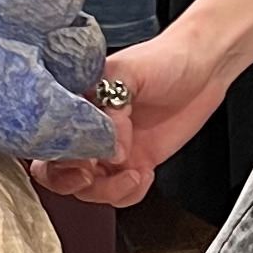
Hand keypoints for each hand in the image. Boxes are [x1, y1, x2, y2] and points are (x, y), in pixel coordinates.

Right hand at [34, 24, 229, 208]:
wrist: (205, 66)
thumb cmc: (164, 58)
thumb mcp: (128, 71)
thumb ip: (110, 104)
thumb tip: (109, 144)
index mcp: (77, 105)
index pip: (47, 138)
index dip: (55, 153)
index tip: (79, 154)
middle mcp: (90, 131)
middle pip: (57, 172)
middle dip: (70, 181)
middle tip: (89, 174)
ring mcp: (112, 150)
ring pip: (89, 189)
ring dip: (106, 190)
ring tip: (130, 172)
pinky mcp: (137, 164)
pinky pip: (122, 194)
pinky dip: (130, 192)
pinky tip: (144, 174)